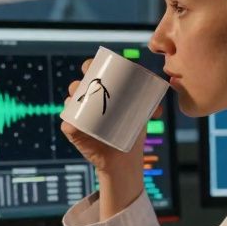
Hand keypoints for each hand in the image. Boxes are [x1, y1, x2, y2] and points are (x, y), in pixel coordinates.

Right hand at [61, 58, 147, 175]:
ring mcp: (79, 118)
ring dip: (71, 98)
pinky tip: (71, 121)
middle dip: (78, 81)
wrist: (124, 160)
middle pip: (77, 87)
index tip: (93, 64)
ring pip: (70, 103)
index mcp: (100, 94)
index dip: (89, 66)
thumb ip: (150, 108)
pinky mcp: (76, 134)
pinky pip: (67, 126)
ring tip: (80, 99)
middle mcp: (87, 104)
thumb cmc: (130, 134)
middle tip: (87, 82)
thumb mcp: (141, 118)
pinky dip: (68, 123)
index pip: (92, 75)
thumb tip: (159, 107)